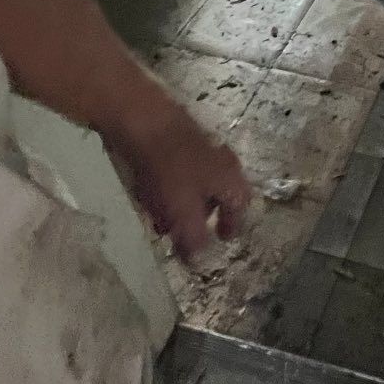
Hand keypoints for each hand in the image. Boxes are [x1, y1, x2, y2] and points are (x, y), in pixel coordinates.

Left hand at [121, 106, 251, 262]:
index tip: (224, 239)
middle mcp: (221, 159)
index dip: (233, 225)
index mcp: (230, 177)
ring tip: (164, 219)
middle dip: (205, 216)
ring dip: (185, 202)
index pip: (240, 206)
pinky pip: (179, 169)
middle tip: (189, 233)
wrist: (142, 119)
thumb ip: (193, 239)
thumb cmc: (169, 170)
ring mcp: (199, 145)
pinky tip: (150, 194)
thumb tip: (200, 264)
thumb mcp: (182, 213)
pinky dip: (171, 187)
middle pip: (219, 193)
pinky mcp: (176, 138)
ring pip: (197, 181)